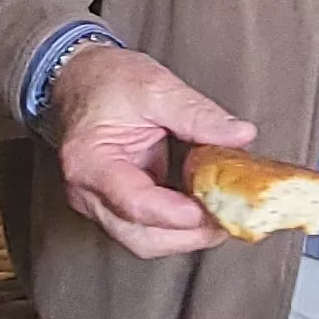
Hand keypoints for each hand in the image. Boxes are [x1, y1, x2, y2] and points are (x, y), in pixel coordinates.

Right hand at [46, 45, 259, 258]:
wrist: (77, 78)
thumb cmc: (106, 80)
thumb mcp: (155, 86)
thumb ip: (198, 114)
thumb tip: (241, 135)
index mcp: (90, 161)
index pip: (134, 203)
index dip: (176, 213)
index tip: (213, 209)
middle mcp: (87, 192)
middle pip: (140, 237)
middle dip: (189, 236)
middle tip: (230, 219)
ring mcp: (98, 203)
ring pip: (144, 241)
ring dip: (186, 236)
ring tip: (223, 215)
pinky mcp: (113, 205)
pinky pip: (145, 228)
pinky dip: (177, 226)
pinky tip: (204, 210)